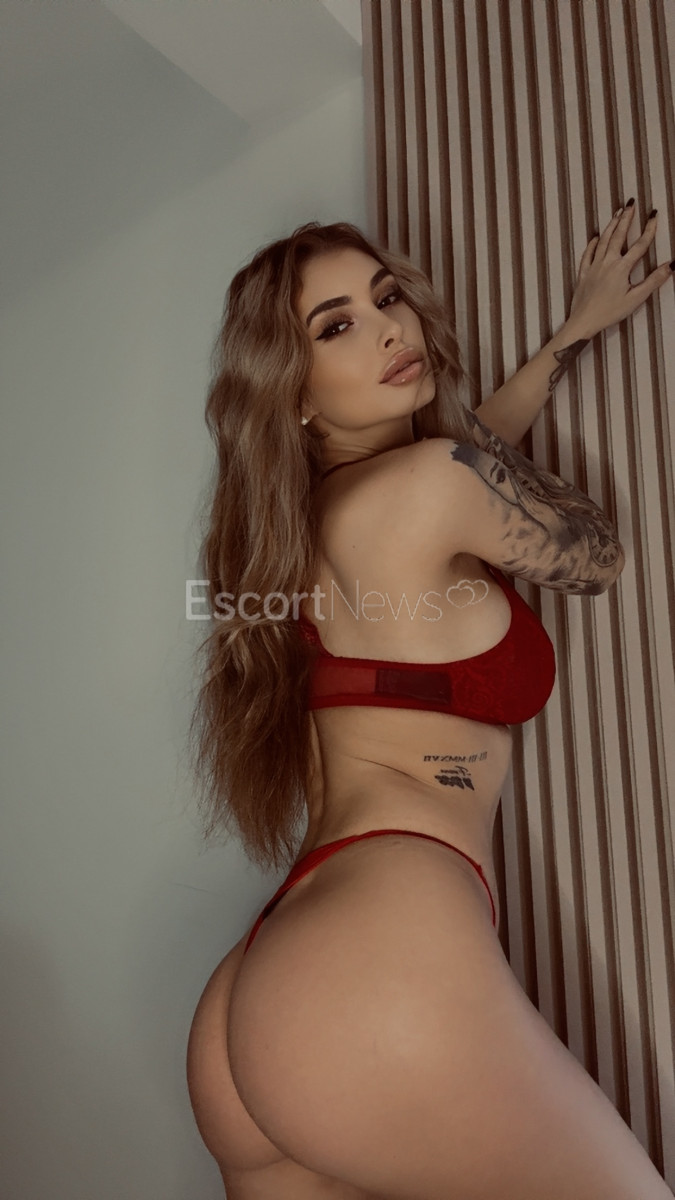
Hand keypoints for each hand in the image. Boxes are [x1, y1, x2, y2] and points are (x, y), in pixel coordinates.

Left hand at [568, 203, 673, 338]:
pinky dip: (593, 243)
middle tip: (631, 204)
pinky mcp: (583, 273)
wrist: (583, 322)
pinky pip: (587, 254)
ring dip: (611, 225)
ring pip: (603, 241)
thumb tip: (672, 265)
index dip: (649, 229)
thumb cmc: (610, 313)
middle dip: (626, 218)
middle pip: (618, 236)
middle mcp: (607, 262)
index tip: (654, 214)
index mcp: (621, 268)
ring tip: (617, 213)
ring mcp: (593, 266)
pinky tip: (596, 237)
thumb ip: (653, 281)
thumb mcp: (635, 298)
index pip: (639, 245)